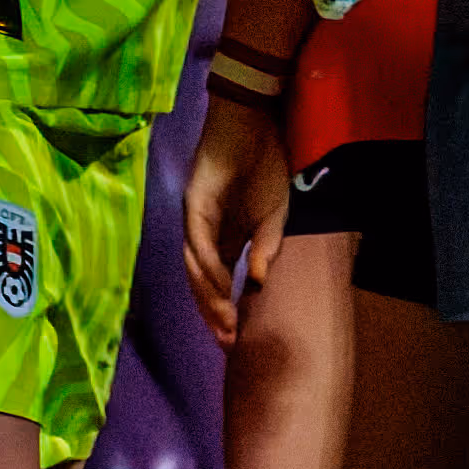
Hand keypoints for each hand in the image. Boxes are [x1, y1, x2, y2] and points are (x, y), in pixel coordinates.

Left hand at [179, 86, 290, 346]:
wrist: (254, 126)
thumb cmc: (264, 167)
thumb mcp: (275, 217)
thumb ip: (265, 249)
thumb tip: (258, 284)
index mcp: (224, 237)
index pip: (219, 280)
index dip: (225, 308)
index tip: (237, 338)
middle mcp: (203, 232)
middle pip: (201, 279)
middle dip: (213, 311)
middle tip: (227, 342)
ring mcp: (195, 217)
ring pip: (194, 264)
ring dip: (209, 295)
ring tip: (225, 322)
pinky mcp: (193, 202)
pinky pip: (198, 239)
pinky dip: (208, 264)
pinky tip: (222, 285)